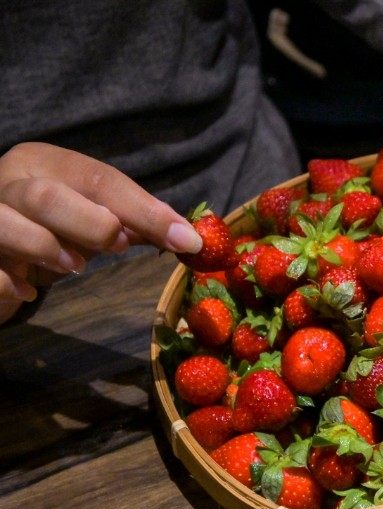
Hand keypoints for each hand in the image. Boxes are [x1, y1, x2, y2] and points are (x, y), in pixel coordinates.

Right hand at [0, 143, 200, 322]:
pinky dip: (9, 282)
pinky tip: (26, 291)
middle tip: (117, 246)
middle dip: (92, 226)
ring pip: (5, 224)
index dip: (146, 211)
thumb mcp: (91, 220)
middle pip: (47, 197)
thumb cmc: (50, 231)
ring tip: (70, 265)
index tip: (186, 240)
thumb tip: (186, 236)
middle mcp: (8, 180)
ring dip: (45, 248)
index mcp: (44, 163)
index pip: (99, 179)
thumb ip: (133, 223)